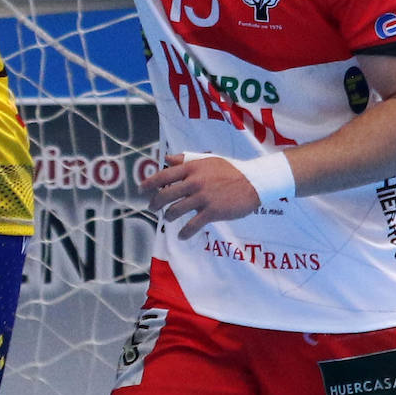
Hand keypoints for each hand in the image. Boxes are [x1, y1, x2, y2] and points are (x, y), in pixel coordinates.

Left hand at [142, 154, 260, 239]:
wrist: (254, 182)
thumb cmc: (230, 170)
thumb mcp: (207, 159)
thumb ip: (186, 159)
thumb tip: (167, 159)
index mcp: (191, 168)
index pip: (164, 175)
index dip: (149, 183)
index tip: (141, 189)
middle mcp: (194, 182)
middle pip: (166, 194)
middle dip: (155, 202)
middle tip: (151, 207)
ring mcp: (202, 198)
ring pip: (176, 210)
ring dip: (168, 216)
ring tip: (167, 218)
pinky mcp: (212, 212)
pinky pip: (193, 224)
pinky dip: (185, 232)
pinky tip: (181, 236)